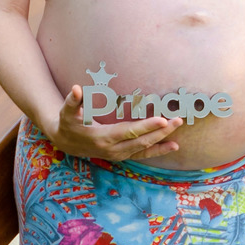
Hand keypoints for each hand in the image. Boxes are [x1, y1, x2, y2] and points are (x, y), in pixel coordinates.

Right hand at [46, 85, 182, 160]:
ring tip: (178, 133)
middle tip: (178, 121)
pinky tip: (172, 146)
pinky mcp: (122, 156)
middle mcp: (113, 150)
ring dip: (162, 141)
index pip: (129, 132)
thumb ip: (72, 101)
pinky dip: (157, 151)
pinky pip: (142, 155)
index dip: (146, 127)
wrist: (66, 142)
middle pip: (141, 141)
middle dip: (161, 132)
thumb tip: (76, 89)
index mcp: (102, 137)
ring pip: (144, 149)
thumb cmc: (68, 123)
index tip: (162, 120)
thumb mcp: (67, 112)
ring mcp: (118, 155)